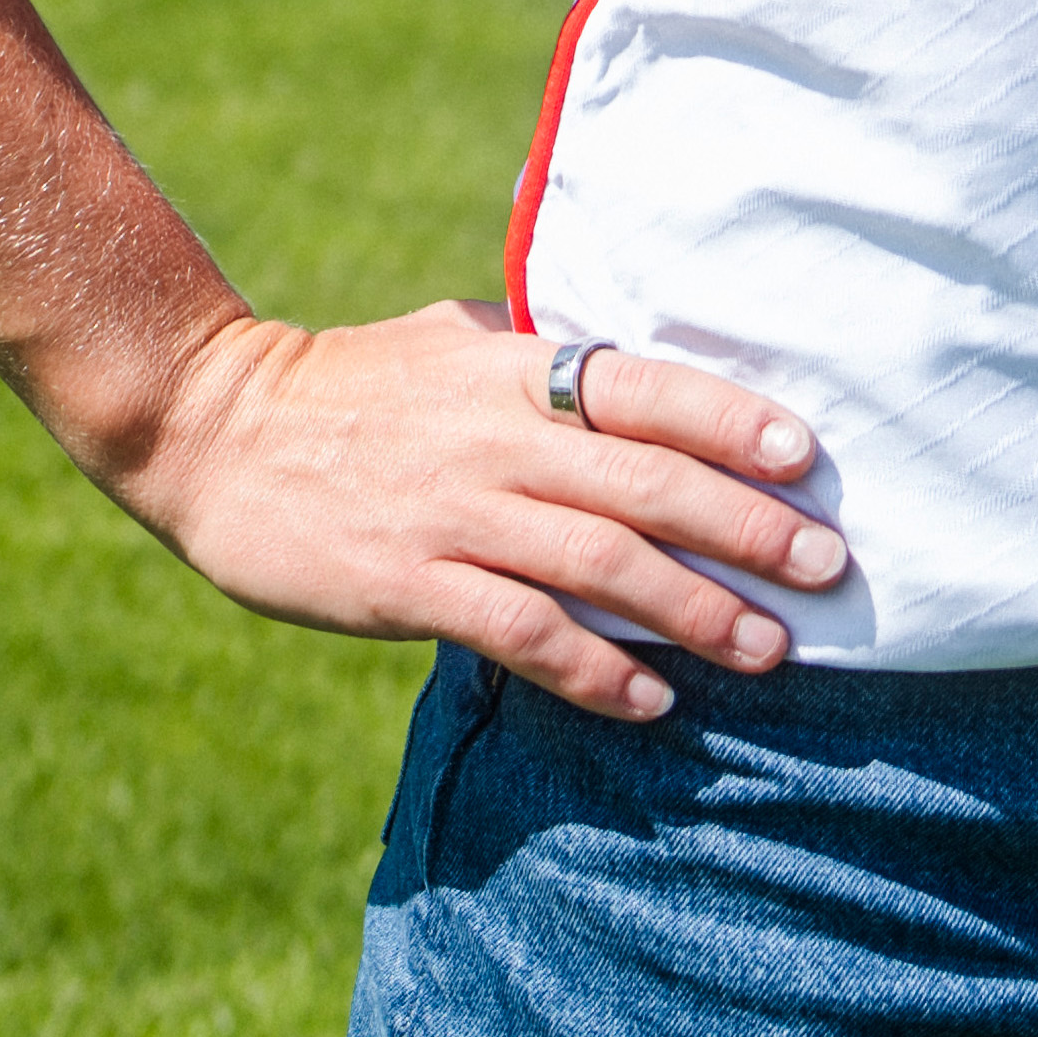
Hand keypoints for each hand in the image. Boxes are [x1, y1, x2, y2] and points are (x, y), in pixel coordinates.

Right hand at [105, 300, 847, 721]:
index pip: (643, 387)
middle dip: (746, 528)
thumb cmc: (349, 383)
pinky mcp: (406, 583)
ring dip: (694, 610)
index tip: (806, 457)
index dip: (729, 420)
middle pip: (644, 483)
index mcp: (510, 367)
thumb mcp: (450, 338)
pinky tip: (652, 698)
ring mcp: (450, 512)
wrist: (212, 429)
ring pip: (599, 563)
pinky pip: (520, 631)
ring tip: (766, 648)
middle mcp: (493, 436)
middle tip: (825, 568)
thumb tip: (632, 355)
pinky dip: (595, 666)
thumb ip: (539, 353)